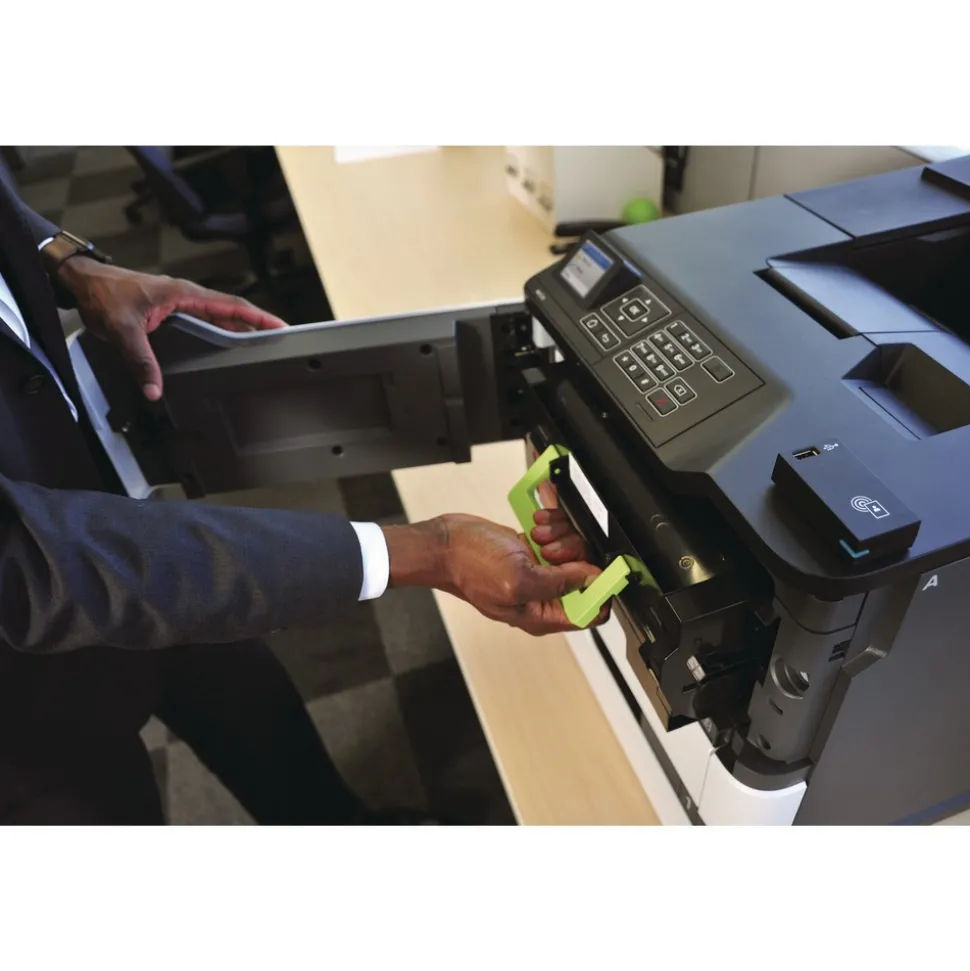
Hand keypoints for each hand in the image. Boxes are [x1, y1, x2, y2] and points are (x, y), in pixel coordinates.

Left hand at [58, 260, 287, 400]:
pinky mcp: (172, 312)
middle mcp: (187, 297)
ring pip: (219, 319)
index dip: (258, 316)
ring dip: (240, 331)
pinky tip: (226, 347)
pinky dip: (221, 333)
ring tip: (261, 347)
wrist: (83, 283)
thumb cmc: (103, 294)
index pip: (231, 305)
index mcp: (184, 294)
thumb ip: (141, 360)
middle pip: (232, 313)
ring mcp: (181, 304)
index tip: (281, 326)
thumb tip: (155, 389)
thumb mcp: (123, 329)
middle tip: (281, 342)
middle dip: (258, 326)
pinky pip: (205, 323)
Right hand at [382, 513, 606, 635]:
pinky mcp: (534, 551)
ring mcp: (538, 572)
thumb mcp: (519, 579)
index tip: (599, 567)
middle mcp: (543, 596)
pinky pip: (560, 536)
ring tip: (538, 536)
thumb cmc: (470, 566)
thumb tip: (593, 581)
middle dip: (574, 556)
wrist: (445, 543)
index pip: (590, 613)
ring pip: (576, 552)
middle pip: (586, 577)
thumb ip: (560, 584)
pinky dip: (554, 526)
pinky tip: (536, 525)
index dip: (601, 590)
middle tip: (551, 550)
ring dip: (562, 536)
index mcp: (541, 615)